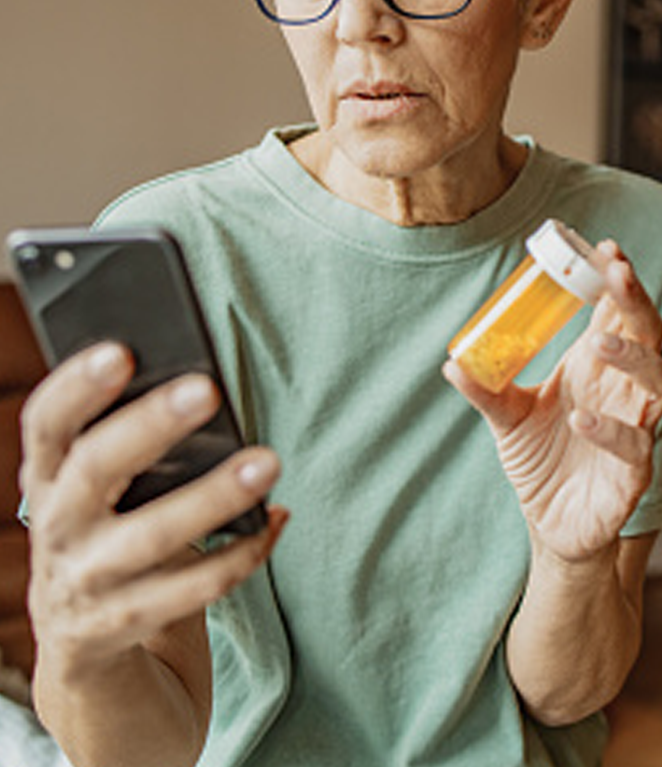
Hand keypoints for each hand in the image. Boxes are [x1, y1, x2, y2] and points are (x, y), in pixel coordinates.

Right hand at [21, 343, 286, 680]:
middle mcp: (57, 528)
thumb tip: (197, 385)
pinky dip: (241, 553)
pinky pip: (192, 589)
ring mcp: (86, 581)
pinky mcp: (124, 624)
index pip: (46, 424)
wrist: (82, 650)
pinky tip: (275, 518)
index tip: (121, 352)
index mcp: (47, 479)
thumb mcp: (92, 494)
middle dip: (150, 425)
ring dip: (213, 497)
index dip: (76, 386)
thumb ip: (124, 446)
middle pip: (96, 468)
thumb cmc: (104, 535)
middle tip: (208, 389)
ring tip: (267, 461)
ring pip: (152, 536)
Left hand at [443, 242, 661, 560]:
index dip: (619, 281)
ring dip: (634, 358)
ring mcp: (635, 429)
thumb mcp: (506, 416)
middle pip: (649, 335)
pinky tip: (579, 418)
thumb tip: (452, 361)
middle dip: (636, 302)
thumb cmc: (540, 459)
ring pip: (660, 383)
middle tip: (616, 275)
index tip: (606, 248)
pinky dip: (611, 429)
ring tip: (599, 342)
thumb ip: (485, 388)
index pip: (619, 313)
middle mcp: (623, 392)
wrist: (551, 524)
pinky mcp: (632, 475)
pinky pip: (636, 446)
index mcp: (597, 369)